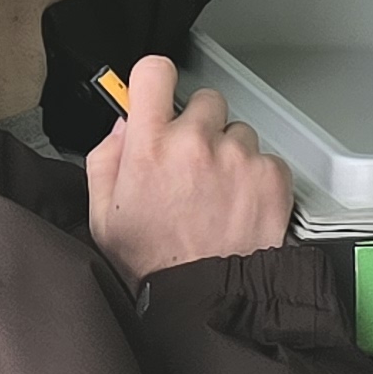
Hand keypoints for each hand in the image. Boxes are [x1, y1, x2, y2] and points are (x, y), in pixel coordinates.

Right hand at [84, 56, 292, 285]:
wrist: (202, 303)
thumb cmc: (153, 263)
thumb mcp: (102, 213)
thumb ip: (106, 158)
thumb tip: (124, 127)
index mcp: (149, 144)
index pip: (155, 70)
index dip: (155, 81)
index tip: (159, 95)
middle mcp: (195, 141)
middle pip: (204, 100)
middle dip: (198, 126)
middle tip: (192, 164)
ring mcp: (237, 156)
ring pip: (238, 131)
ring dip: (229, 153)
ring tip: (217, 194)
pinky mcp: (270, 176)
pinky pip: (265, 158)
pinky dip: (256, 177)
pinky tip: (239, 205)